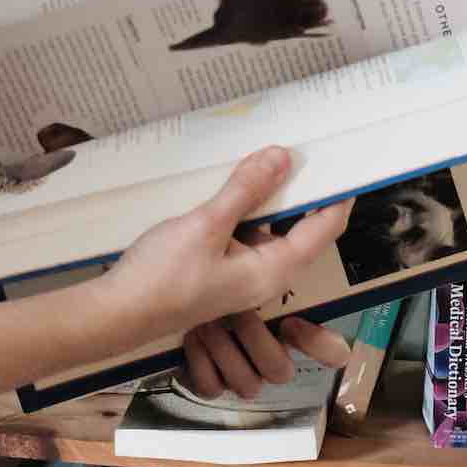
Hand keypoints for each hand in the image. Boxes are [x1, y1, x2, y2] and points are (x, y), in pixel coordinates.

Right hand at [102, 146, 352, 397]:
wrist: (119, 312)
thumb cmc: (164, 275)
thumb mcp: (206, 224)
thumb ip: (246, 190)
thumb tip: (284, 157)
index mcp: (271, 270)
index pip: (322, 230)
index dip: (338, 199)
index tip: (347, 167)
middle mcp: (263, 278)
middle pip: (299, 232)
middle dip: (303, 195)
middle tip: (303, 154)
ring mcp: (240, 277)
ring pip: (269, 233)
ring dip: (269, 201)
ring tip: (265, 162)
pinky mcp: (219, 272)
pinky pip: (245, 237)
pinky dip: (246, 212)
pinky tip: (230, 190)